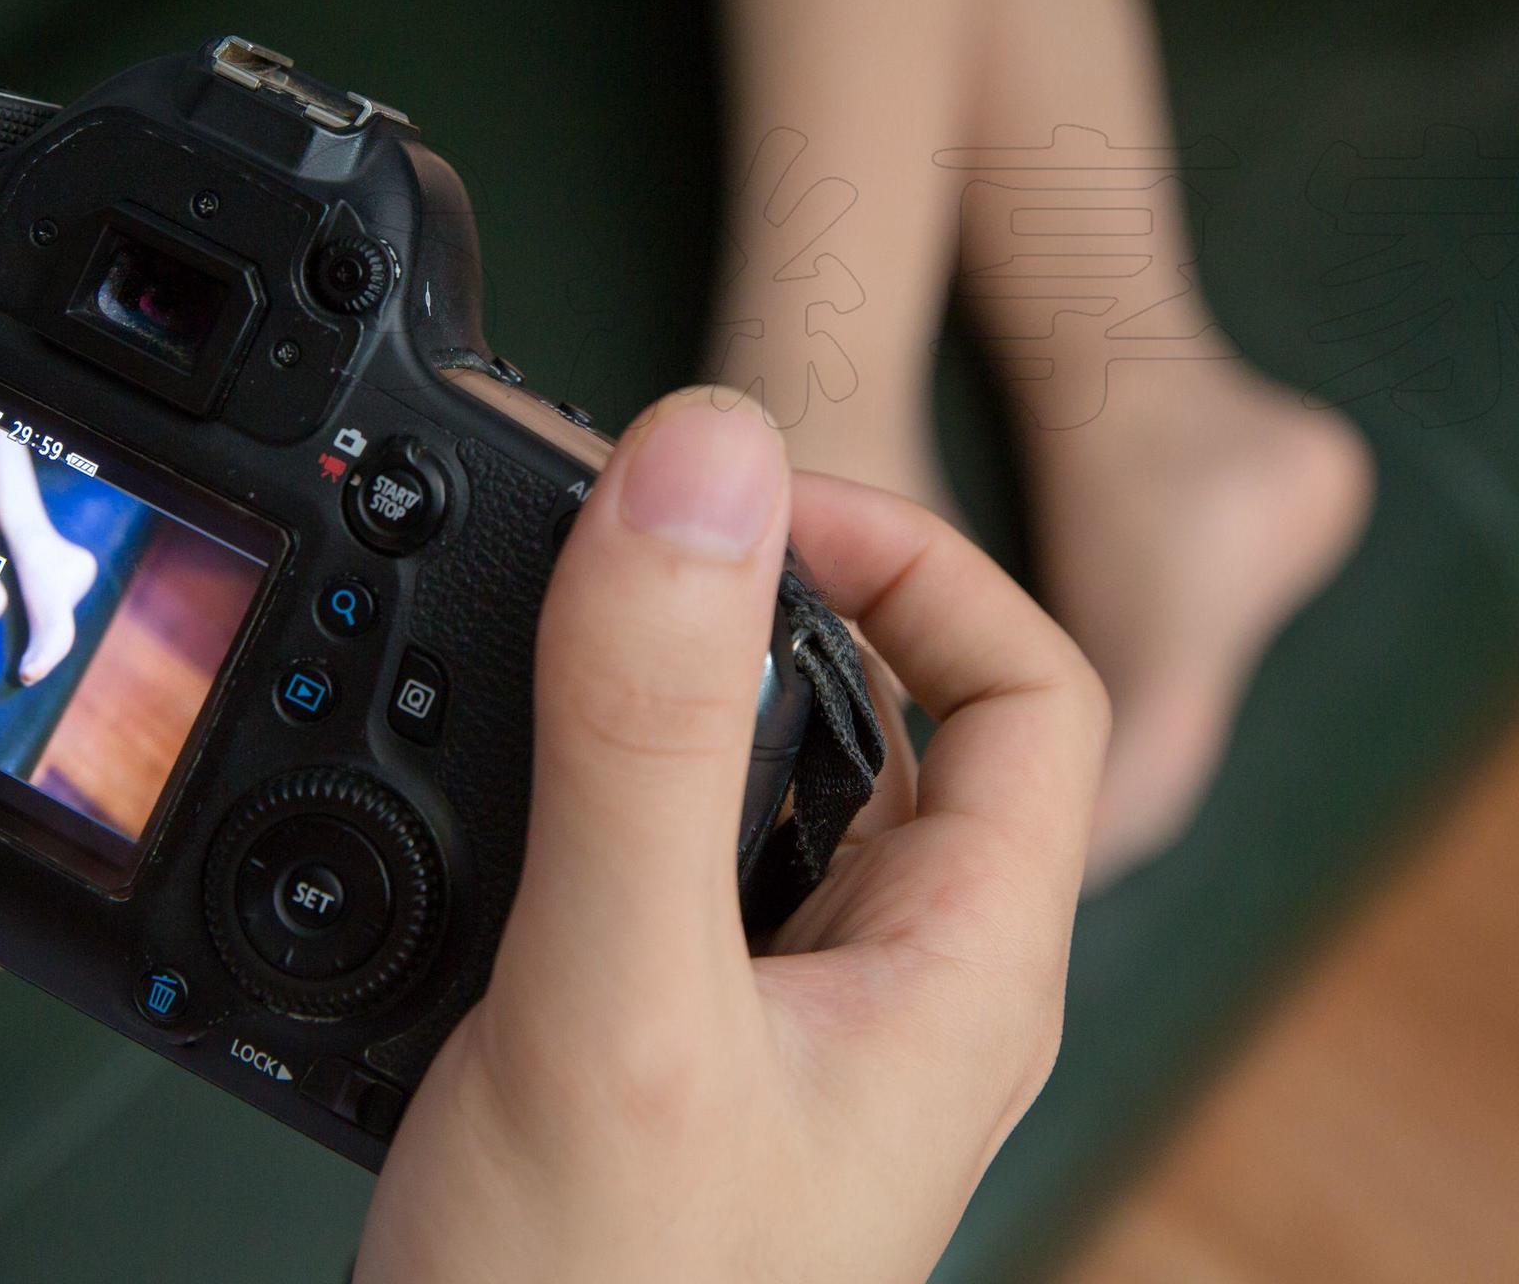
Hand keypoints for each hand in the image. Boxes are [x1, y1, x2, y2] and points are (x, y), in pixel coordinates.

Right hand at [358, 390, 1108, 1281]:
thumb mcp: (621, 996)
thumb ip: (649, 730)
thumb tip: (701, 456)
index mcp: (960, 966)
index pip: (1029, 684)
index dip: (911, 557)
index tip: (744, 507)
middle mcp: (894, 990)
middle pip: (894, 720)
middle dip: (764, 606)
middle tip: (615, 549)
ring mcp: (783, 1033)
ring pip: (766, 794)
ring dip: (665, 700)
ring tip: (545, 641)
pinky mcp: (672, 1062)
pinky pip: (663, 873)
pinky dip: (587, 798)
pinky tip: (490, 795)